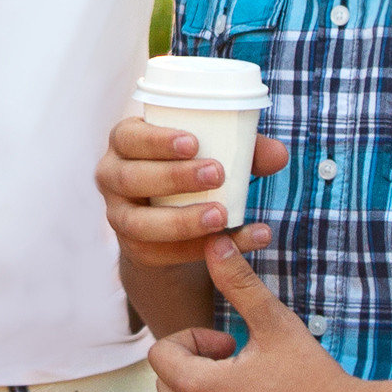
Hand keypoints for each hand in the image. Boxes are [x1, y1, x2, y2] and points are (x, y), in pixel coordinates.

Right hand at [99, 113, 279, 268]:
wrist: (169, 213)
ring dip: (181, 220)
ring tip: (222, 216)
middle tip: (216, 174)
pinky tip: (229, 243)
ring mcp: (117, 215)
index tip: (194, 142)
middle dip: (174, 178)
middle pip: (132, 178)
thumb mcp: (213, 151)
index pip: (129, 137)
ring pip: (139, 223)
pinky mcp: (132, 248)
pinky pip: (158, 253)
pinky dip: (195, 250)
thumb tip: (279, 155)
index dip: (156, 140)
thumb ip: (245, 150)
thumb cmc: (192, 166)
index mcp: (125, 142)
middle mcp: (112, 176)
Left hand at [150, 242, 381, 391]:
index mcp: (202, 389)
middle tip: (242, 372)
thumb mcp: (277, 326)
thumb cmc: (319, 381)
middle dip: (196, 374)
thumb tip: (214, 242)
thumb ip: (239, 283)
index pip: (162, 355)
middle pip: (168, 390)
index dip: (194, 342)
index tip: (230, 345)